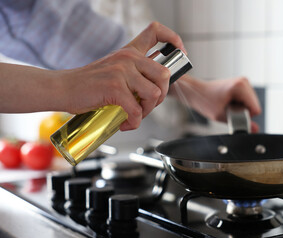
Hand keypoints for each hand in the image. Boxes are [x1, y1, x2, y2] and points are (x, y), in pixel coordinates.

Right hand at [57, 22, 185, 130]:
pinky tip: (126, 123)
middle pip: (164, 74)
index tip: (181, 52)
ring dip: (148, 111)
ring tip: (135, 115)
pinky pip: (137, 110)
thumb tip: (153, 91)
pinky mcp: (115, 88)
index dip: (174, 40)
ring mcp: (121, 72)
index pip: (156, 31)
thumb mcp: (114, 70)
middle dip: (161, 96)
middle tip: (148, 105)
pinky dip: (134, 122)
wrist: (63, 88)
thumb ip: (134, 74)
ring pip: (154, 94)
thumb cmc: (89, 84)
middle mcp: (128, 58)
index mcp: (129, 51)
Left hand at [169, 75, 261, 131]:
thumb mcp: (221, 116)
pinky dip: (238, 104)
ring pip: (251, 104)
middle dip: (242, 112)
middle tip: (226, 108)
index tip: (231, 113)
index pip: (256, 109)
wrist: (196, 91)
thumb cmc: (205, 101)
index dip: (244, 116)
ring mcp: (244, 82)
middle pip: (254, 107)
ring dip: (240, 108)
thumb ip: (239, 124)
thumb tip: (255, 129)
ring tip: (226, 104)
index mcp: (240, 86)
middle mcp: (244, 81)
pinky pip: (247, 101)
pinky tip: (228, 102)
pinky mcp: (242, 85)